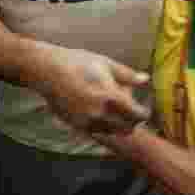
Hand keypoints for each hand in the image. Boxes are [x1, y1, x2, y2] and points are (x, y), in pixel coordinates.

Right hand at [37, 47, 151, 133]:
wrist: (48, 71)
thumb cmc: (78, 63)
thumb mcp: (106, 64)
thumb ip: (128, 75)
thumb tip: (146, 79)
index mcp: (111, 96)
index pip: (137, 115)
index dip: (144, 113)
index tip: (144, 108)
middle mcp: (100, 113)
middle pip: (127, 128)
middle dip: (133, 121)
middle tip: (133, 112)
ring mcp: (87, 121)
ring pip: (113, 132)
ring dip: (119, 125)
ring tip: (117, 111)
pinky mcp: (76, 125)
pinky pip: (97, 131)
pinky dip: (104, 126)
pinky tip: (101, 113)